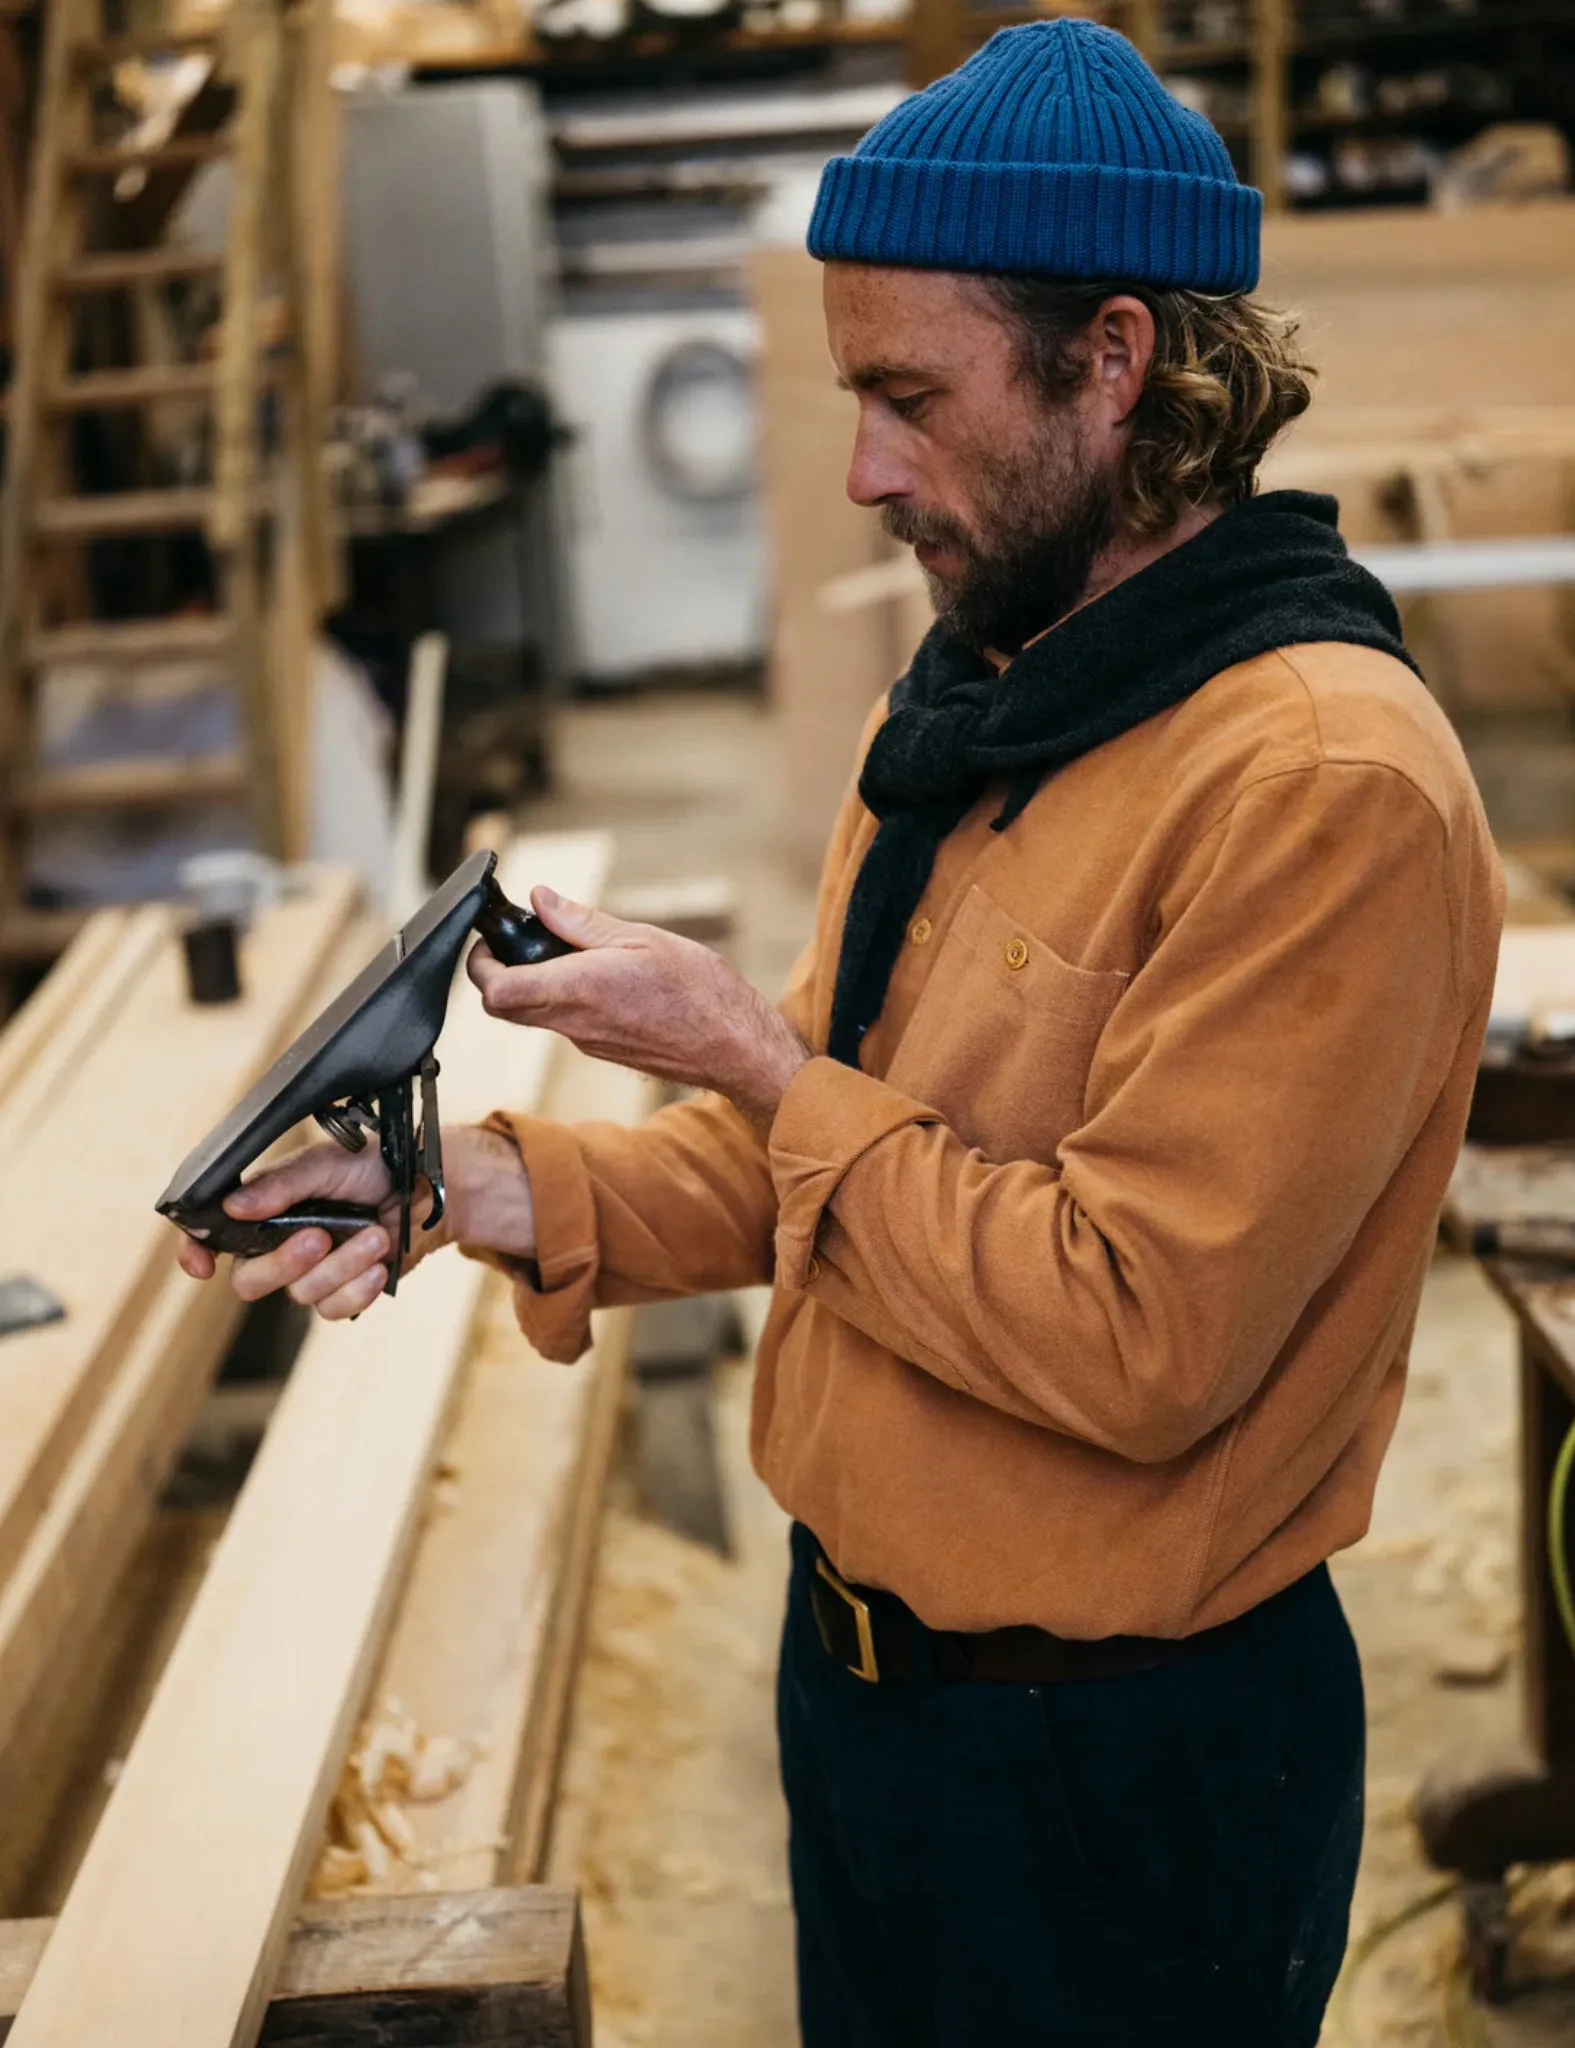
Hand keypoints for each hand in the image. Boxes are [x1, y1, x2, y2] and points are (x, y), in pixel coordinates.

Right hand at [172, 1124, 535, 1320]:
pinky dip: (357, 1288)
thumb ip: (279, 1184)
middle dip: (284, 1262)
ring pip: (301, 1293)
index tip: (201, 1265)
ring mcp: (312, 1272)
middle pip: (250, 1279)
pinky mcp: (344, 1291)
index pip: (213, 1236)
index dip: (196, 1251)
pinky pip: (333, 1308)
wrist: (429, 1186)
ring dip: (340, 1266)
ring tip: (375, 1234)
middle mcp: (280, 1244)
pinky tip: (378, 1265)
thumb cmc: (373, 1165)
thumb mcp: (324, 1163)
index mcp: (263, 1208)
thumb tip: (234, 1206)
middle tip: (318, 1236)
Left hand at [467, 888, 810, 1132]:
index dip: (479, 965)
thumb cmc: (699, 992)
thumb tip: (541, 900)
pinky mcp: (604, 1050)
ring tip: (571, 952)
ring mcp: (588, 1042)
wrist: (735, 1046)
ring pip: (537, 1014)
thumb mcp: (641, 938)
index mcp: (579, 989)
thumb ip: (583, 922)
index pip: (497, 991)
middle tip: (521, 941)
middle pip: (506, 1007)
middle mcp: (575, 1023)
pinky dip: (567, 997)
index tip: (490, 941)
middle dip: (500, 973)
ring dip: (537, 984)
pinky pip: (567, 1023)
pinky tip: (602, 977)